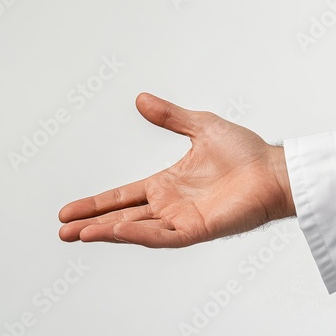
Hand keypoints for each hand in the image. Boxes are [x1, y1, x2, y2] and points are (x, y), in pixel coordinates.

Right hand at [58, 93, 294, 247]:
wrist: (273, 169)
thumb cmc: (245, 151)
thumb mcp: (200, 125)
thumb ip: (170, 116)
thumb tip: (141, 100)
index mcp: (167, 184)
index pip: (123, 196)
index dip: (97, 203)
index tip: (69, 210)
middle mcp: (170, 205)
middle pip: (123, 217)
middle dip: (92, 224)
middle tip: (63, 231)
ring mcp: (182, 219)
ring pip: (137, 230)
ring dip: (107, 232)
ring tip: (78, 234)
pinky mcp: (198, 230)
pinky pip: (163, 236)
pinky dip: (138, 234)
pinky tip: (114, 231)